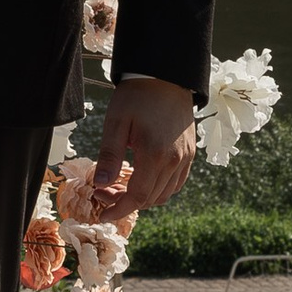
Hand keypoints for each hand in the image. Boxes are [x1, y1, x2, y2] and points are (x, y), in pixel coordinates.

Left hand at [93, 77, 195, 212]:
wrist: (166, 76)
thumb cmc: (137, 96)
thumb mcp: (116, 122)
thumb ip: (109, 155)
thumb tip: (101, 184)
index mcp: (155, 154)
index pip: (137, 196)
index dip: (119, 209)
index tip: (102, 215)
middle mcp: (175, 160)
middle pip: (150, 199)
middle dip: (125, 203)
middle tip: (103, 192)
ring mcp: (186, 158)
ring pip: (164, 194)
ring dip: (142, 198)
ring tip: (119, 187)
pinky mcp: (190, 153)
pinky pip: (176, 183)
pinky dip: (158, 189)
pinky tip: (141, 180)